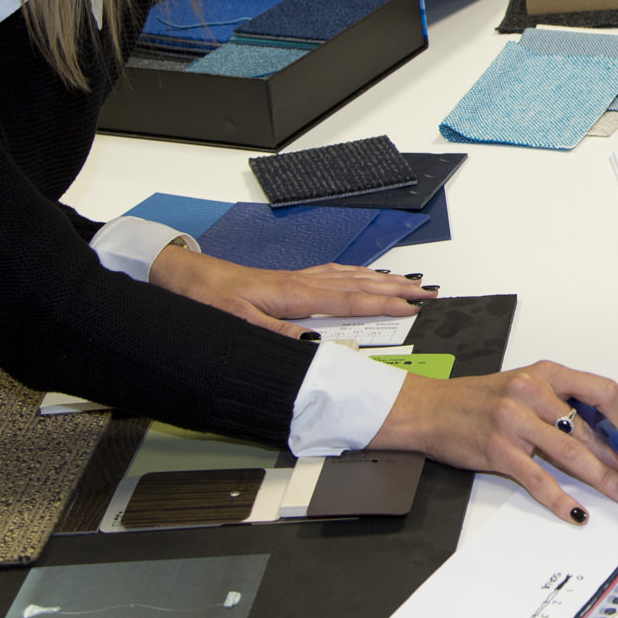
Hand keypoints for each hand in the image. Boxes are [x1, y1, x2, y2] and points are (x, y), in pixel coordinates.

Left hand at [149, 243, 438, 335]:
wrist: (189, 277)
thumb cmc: (212, 298)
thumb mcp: (239, 322)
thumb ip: (276, 333)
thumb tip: (312, 343)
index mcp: (295, 295)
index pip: (350, 299)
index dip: (384, 303)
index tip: (413, 307)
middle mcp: (303, 283)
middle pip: (359, 284)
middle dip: (396, 288)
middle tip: (428, 292)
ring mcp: (299, 279)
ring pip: (350, 276)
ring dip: (382, 280)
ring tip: (409, 282)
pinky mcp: (292, 279)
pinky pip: (334, 274)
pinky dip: (357, 274)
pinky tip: (364, 275)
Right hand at [372, 360, 617, 524]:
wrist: (429, 408)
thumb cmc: (480, 398)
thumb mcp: (529, 386)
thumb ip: (572, 400)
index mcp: (545, 374)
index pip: (600, 391)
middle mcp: (532, 393)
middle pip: (589, 429)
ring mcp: (515, 422)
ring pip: (570, 453)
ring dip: (601, 478)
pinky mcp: (499, 451)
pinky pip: (538, 479)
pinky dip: (560, 499)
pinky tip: (575, 512)